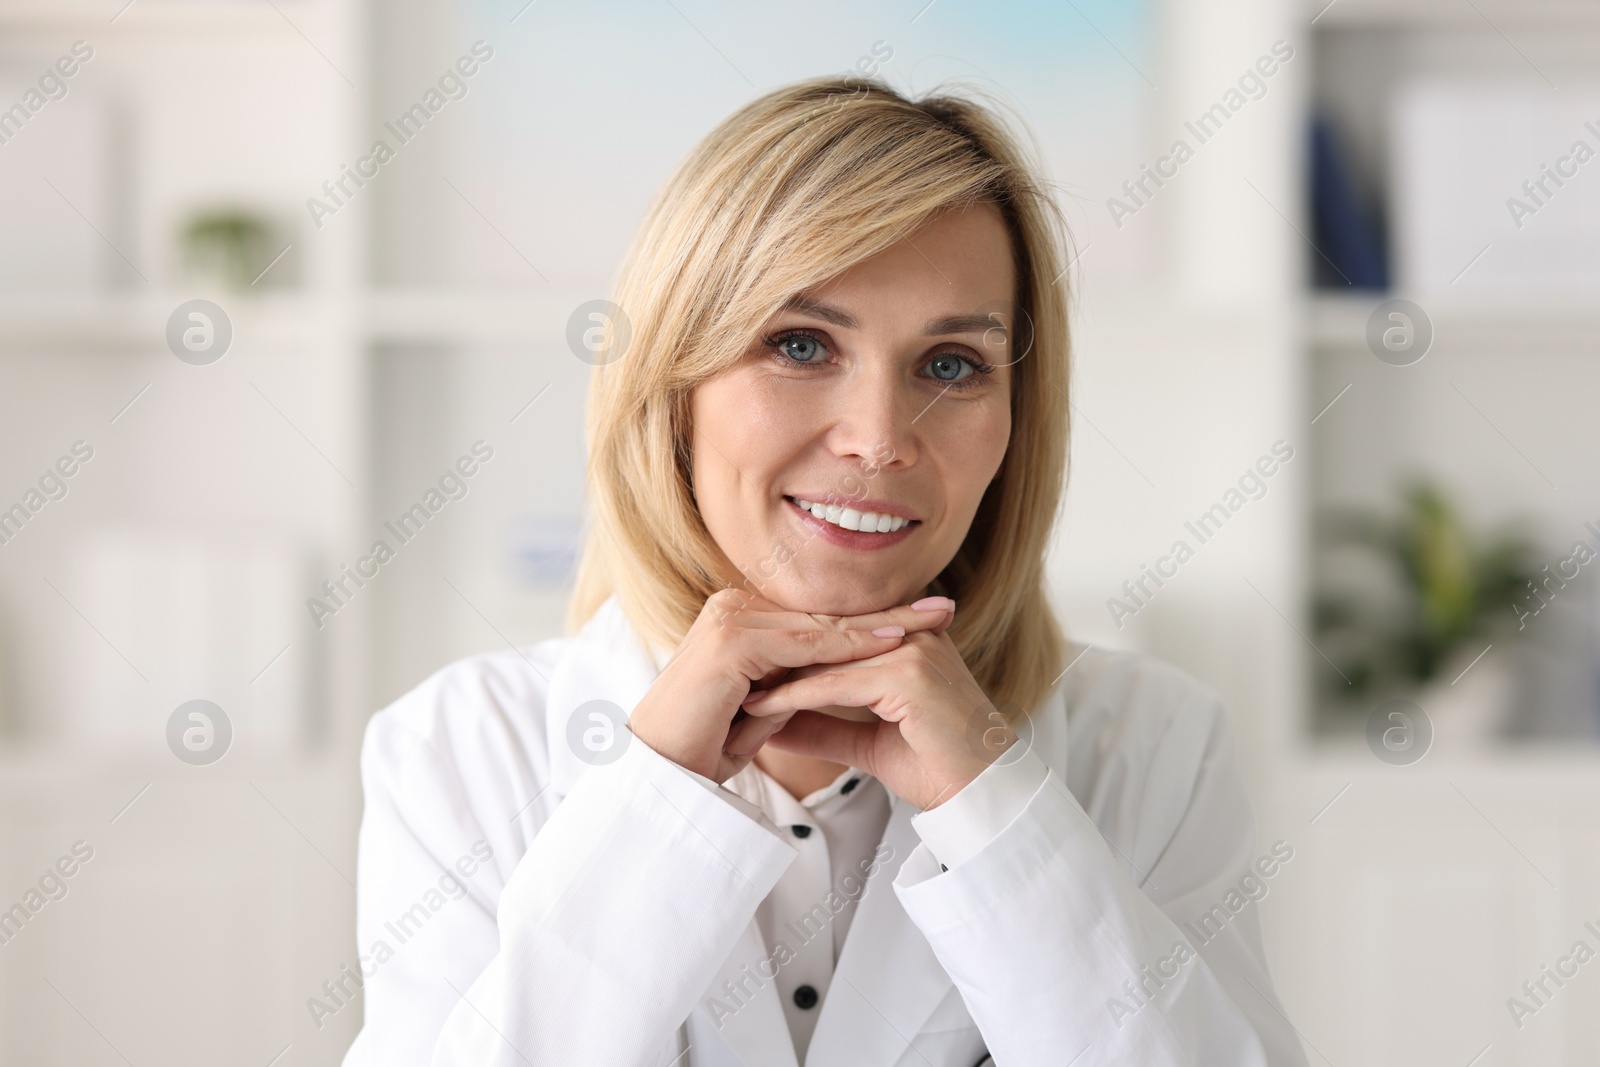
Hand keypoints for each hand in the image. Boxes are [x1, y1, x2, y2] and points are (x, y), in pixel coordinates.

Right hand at [626, 589, 954, 783]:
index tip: (921, 621)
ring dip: (879, 626)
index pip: (818, 620)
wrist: (661, 769)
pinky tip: (889, 643)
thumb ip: (792, 688)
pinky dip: (850, 646)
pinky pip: (805, 644)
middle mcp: (732, 608)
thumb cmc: (702, 747)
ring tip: (930, 623)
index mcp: (739, 619)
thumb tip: (833, 685)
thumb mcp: (762, 710)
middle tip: (942, 608)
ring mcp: (730, 619)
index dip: (871, 621)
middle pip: (825, 615)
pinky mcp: (733, 641)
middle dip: (887, 614)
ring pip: (821, 625)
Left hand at [738, 622, 1009, 810]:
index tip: (742, 682)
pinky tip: (761, 711)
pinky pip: (834, 684)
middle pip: (824, 644)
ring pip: (824, 661)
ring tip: (734, 701)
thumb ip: (825, 725)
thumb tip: (777, 724)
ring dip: (776, 683)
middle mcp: (912, 635)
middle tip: (727, 688)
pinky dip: (794, 699)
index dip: (786, 663)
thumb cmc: (939, 771)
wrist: (985, 800)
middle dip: (774, 668)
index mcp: (908, 639)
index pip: (832, 641)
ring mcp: (912, 650)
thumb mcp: (869, 741)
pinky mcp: (908, 674)